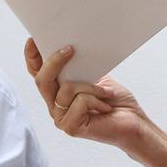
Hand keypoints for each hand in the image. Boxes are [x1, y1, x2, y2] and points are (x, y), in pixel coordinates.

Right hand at [24, 39, 150, 149]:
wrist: (134, 123)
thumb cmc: (116, 102)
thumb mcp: (97, 77)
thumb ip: (80, 67)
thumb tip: (69, 46)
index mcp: (58, 92)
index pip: (37, 74)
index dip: (32, 57)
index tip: (33, 40)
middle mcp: (55, 105)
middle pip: (42, 80)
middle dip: (55, 61)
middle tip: (70, 49)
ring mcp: (61, 118)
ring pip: (66, 89)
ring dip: (91, 87)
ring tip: (107, 93)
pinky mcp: (70, 127)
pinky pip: (79, 101)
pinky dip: (96, 100)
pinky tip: (105, 107)